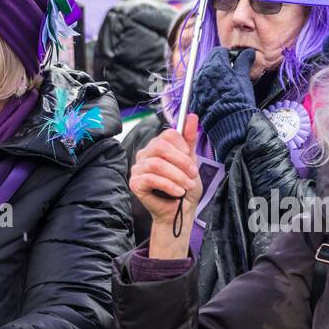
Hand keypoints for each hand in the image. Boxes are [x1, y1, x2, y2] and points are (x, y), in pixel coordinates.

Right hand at [130, 114, 203, 257]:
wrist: (180, 212)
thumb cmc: (184, 187)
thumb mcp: (191, 162)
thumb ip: (189, 139)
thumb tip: (192, 116)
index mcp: (157, 146)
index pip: (167, 134)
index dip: (182, 145)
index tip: (191, 158)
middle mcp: (145, 154)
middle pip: (160, 146)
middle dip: (181, 161)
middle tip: (193, 174)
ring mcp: (138, 168)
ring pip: (157, 164)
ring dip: (177, 176)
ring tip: (187, 186)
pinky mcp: (135, 183)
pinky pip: (151, 179)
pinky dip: (169, 185)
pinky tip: (178, 192)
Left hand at [188, 47, 258, 157]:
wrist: (228, 122)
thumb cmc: (238, 99)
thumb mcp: (244, 77)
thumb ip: (244, 62)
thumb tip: (248, 52)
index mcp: (215, 64)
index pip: (219, 51)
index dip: (228, 54)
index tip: (233, 60)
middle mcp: (202, 73)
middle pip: (209, 62)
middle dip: (219, 65)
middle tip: (230, 73)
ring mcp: (197, 85)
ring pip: (204, 74)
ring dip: (212, 76)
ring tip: (224, 85)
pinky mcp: (195, 97)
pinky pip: (200, 88)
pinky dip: (207, 89)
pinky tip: (217, 95)